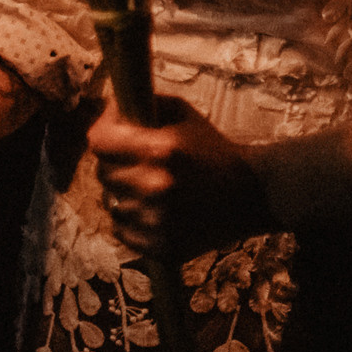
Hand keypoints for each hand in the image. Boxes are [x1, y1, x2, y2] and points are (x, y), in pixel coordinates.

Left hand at [88, 91, 276, 258]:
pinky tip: (154, 211)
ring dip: (125, 195)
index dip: (103, 134)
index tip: (110, 134)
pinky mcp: (160, 246)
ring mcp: (157, 220)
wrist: (252, 194)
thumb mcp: (185, 115)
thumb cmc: (214, 149)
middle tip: (137, 163)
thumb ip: (148, 105)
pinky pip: (122, 230)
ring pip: (111, 204)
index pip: (99, 141)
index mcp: (161, 149)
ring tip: (150, 189)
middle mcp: (155, 186)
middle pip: (103, 173)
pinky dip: (132, 221)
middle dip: (116, 164)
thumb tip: (112, 106)